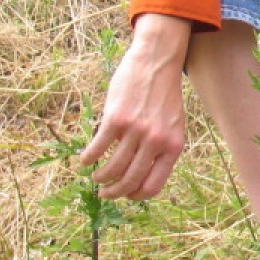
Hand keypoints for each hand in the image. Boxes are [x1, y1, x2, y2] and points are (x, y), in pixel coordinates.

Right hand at [79, 14, 191, 201]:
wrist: (157, 63)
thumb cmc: (164, 96)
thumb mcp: (174, 125)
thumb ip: (162, 148)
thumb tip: (144, 176)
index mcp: (173, 146)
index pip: (153, 186)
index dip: (136, 195)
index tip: (126, 194)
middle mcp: (156, 141)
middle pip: (130, 181)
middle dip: (114, 192)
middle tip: (104, 193)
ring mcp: (136, 131)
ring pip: (112, 168)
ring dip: (100, 177)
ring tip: (95, 176)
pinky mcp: (116, 119)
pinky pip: (97, 148)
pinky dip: (88, 158)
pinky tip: (84, 159)